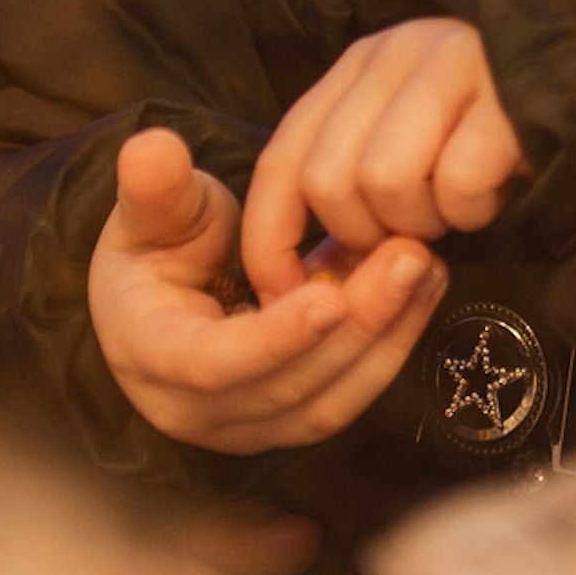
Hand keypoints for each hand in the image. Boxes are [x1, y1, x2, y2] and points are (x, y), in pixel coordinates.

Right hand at [91, 127, 443, 452]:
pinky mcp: (293, 420)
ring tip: (426, 266)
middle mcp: (201, 411)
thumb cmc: (155, 246)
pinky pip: (348, 395)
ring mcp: (251, 426)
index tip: (329, 298)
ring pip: (329, 401)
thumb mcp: (150, 210)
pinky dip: (389, 344)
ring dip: (385, 336)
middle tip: (410, 256)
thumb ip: (154, 186)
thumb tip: (149, 148)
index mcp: (154, 358)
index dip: (274, 338)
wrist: (164, 296)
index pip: (214, 364)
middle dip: (356, 326)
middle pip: (288, 387)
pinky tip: (420, 288)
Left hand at [241, 20, 530, 304]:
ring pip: (386, 184)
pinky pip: (458, 184)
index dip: (272, 241)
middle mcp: (394, 55)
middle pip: (330, 182)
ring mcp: (450, 65)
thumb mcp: (407, 136)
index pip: (280, 161)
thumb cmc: (488, 125)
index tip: (289, 296)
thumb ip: (352, 183)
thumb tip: (303, 277)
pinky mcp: (505, 93)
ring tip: (457, 202)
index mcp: (357, 67)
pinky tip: (496, 187)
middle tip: (415, 231)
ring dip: (424, 221)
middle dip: (367, 234)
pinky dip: (474, 209)